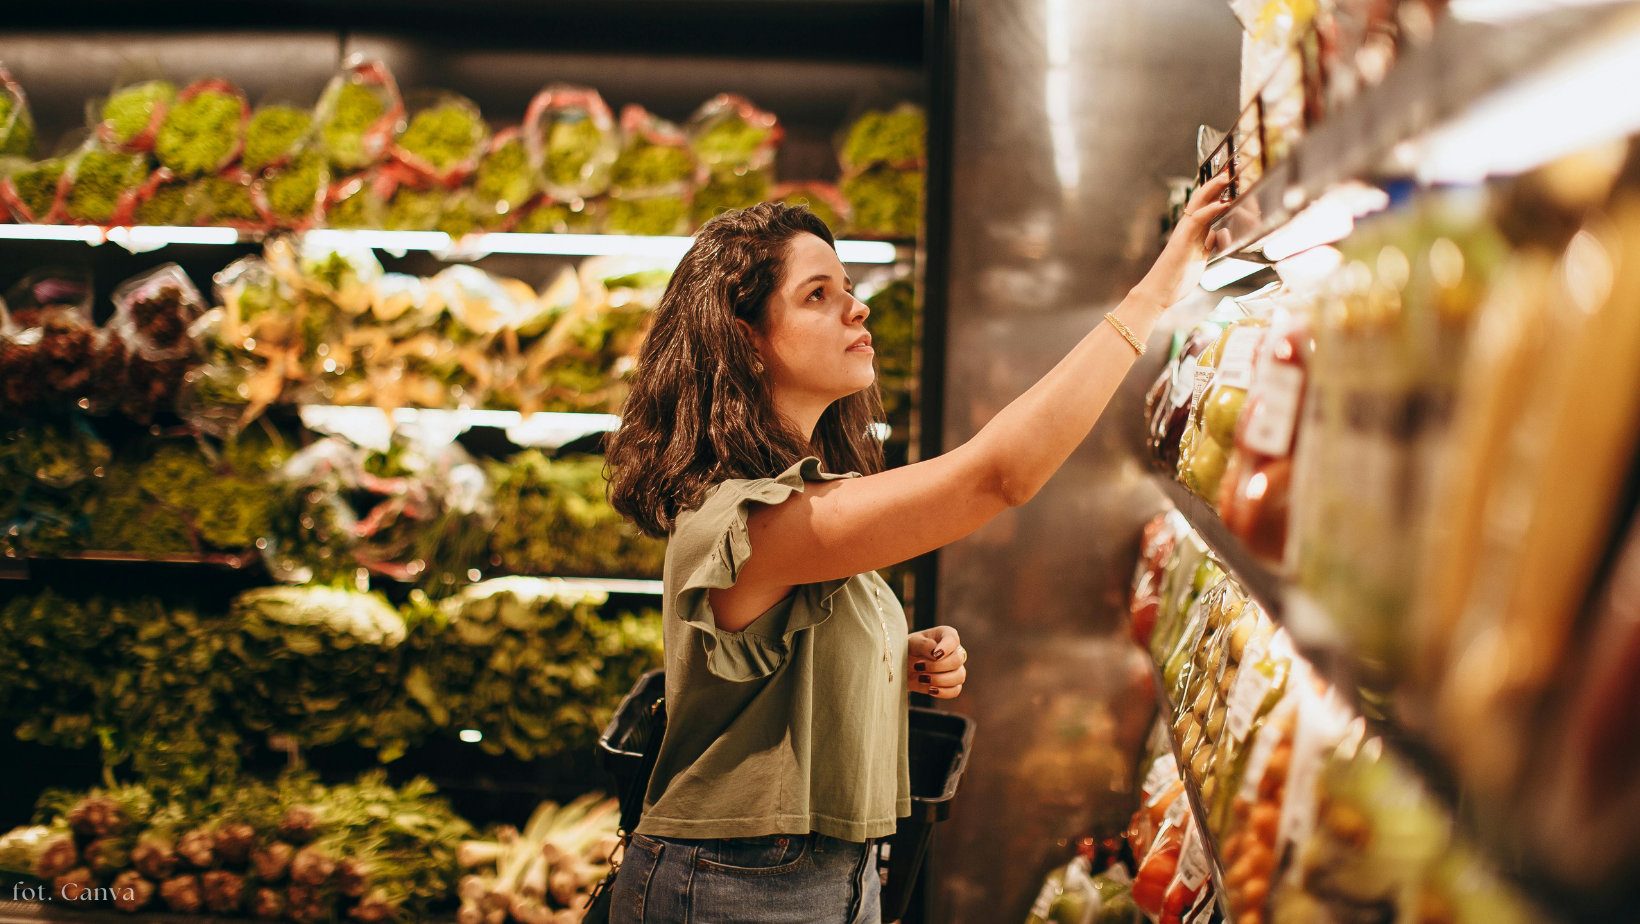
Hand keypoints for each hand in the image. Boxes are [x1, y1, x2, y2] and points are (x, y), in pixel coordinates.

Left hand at [907, 626, 966, 699]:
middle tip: (918, 666)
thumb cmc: (907, 650)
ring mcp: (955, 669)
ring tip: (922, 678)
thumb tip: (935, 653)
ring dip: (940, 679)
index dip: (946, 648)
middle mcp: (954, 651)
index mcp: (945, 635)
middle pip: (957, 659)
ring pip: (959, 676)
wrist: (901, 667)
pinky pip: (955, 690)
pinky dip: (943, 692)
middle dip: (937, 666)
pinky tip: (930, 689)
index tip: (934, 655)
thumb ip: (923, 645)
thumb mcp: (911, 643)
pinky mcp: (952, 684)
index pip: (953, 639)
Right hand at [1131, 171, 1234, 310]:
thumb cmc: (1176, 278)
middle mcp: (1187, 228)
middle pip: (1202, 198)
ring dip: (1213, 189)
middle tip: (1230, 170)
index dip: (1218, 192)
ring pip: (1198, 203)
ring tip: (1226, 177)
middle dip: (1216, 183)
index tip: (1231, 181)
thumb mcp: (1199, 259)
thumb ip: (1208, 245)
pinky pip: (1197, 220)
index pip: (1206, 206)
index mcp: (1193, 232)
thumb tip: (1217, 235)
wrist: (1159, 292)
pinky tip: (1222, 203)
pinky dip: (1210, 209)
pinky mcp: (1183, 241)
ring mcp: (1184, 233)